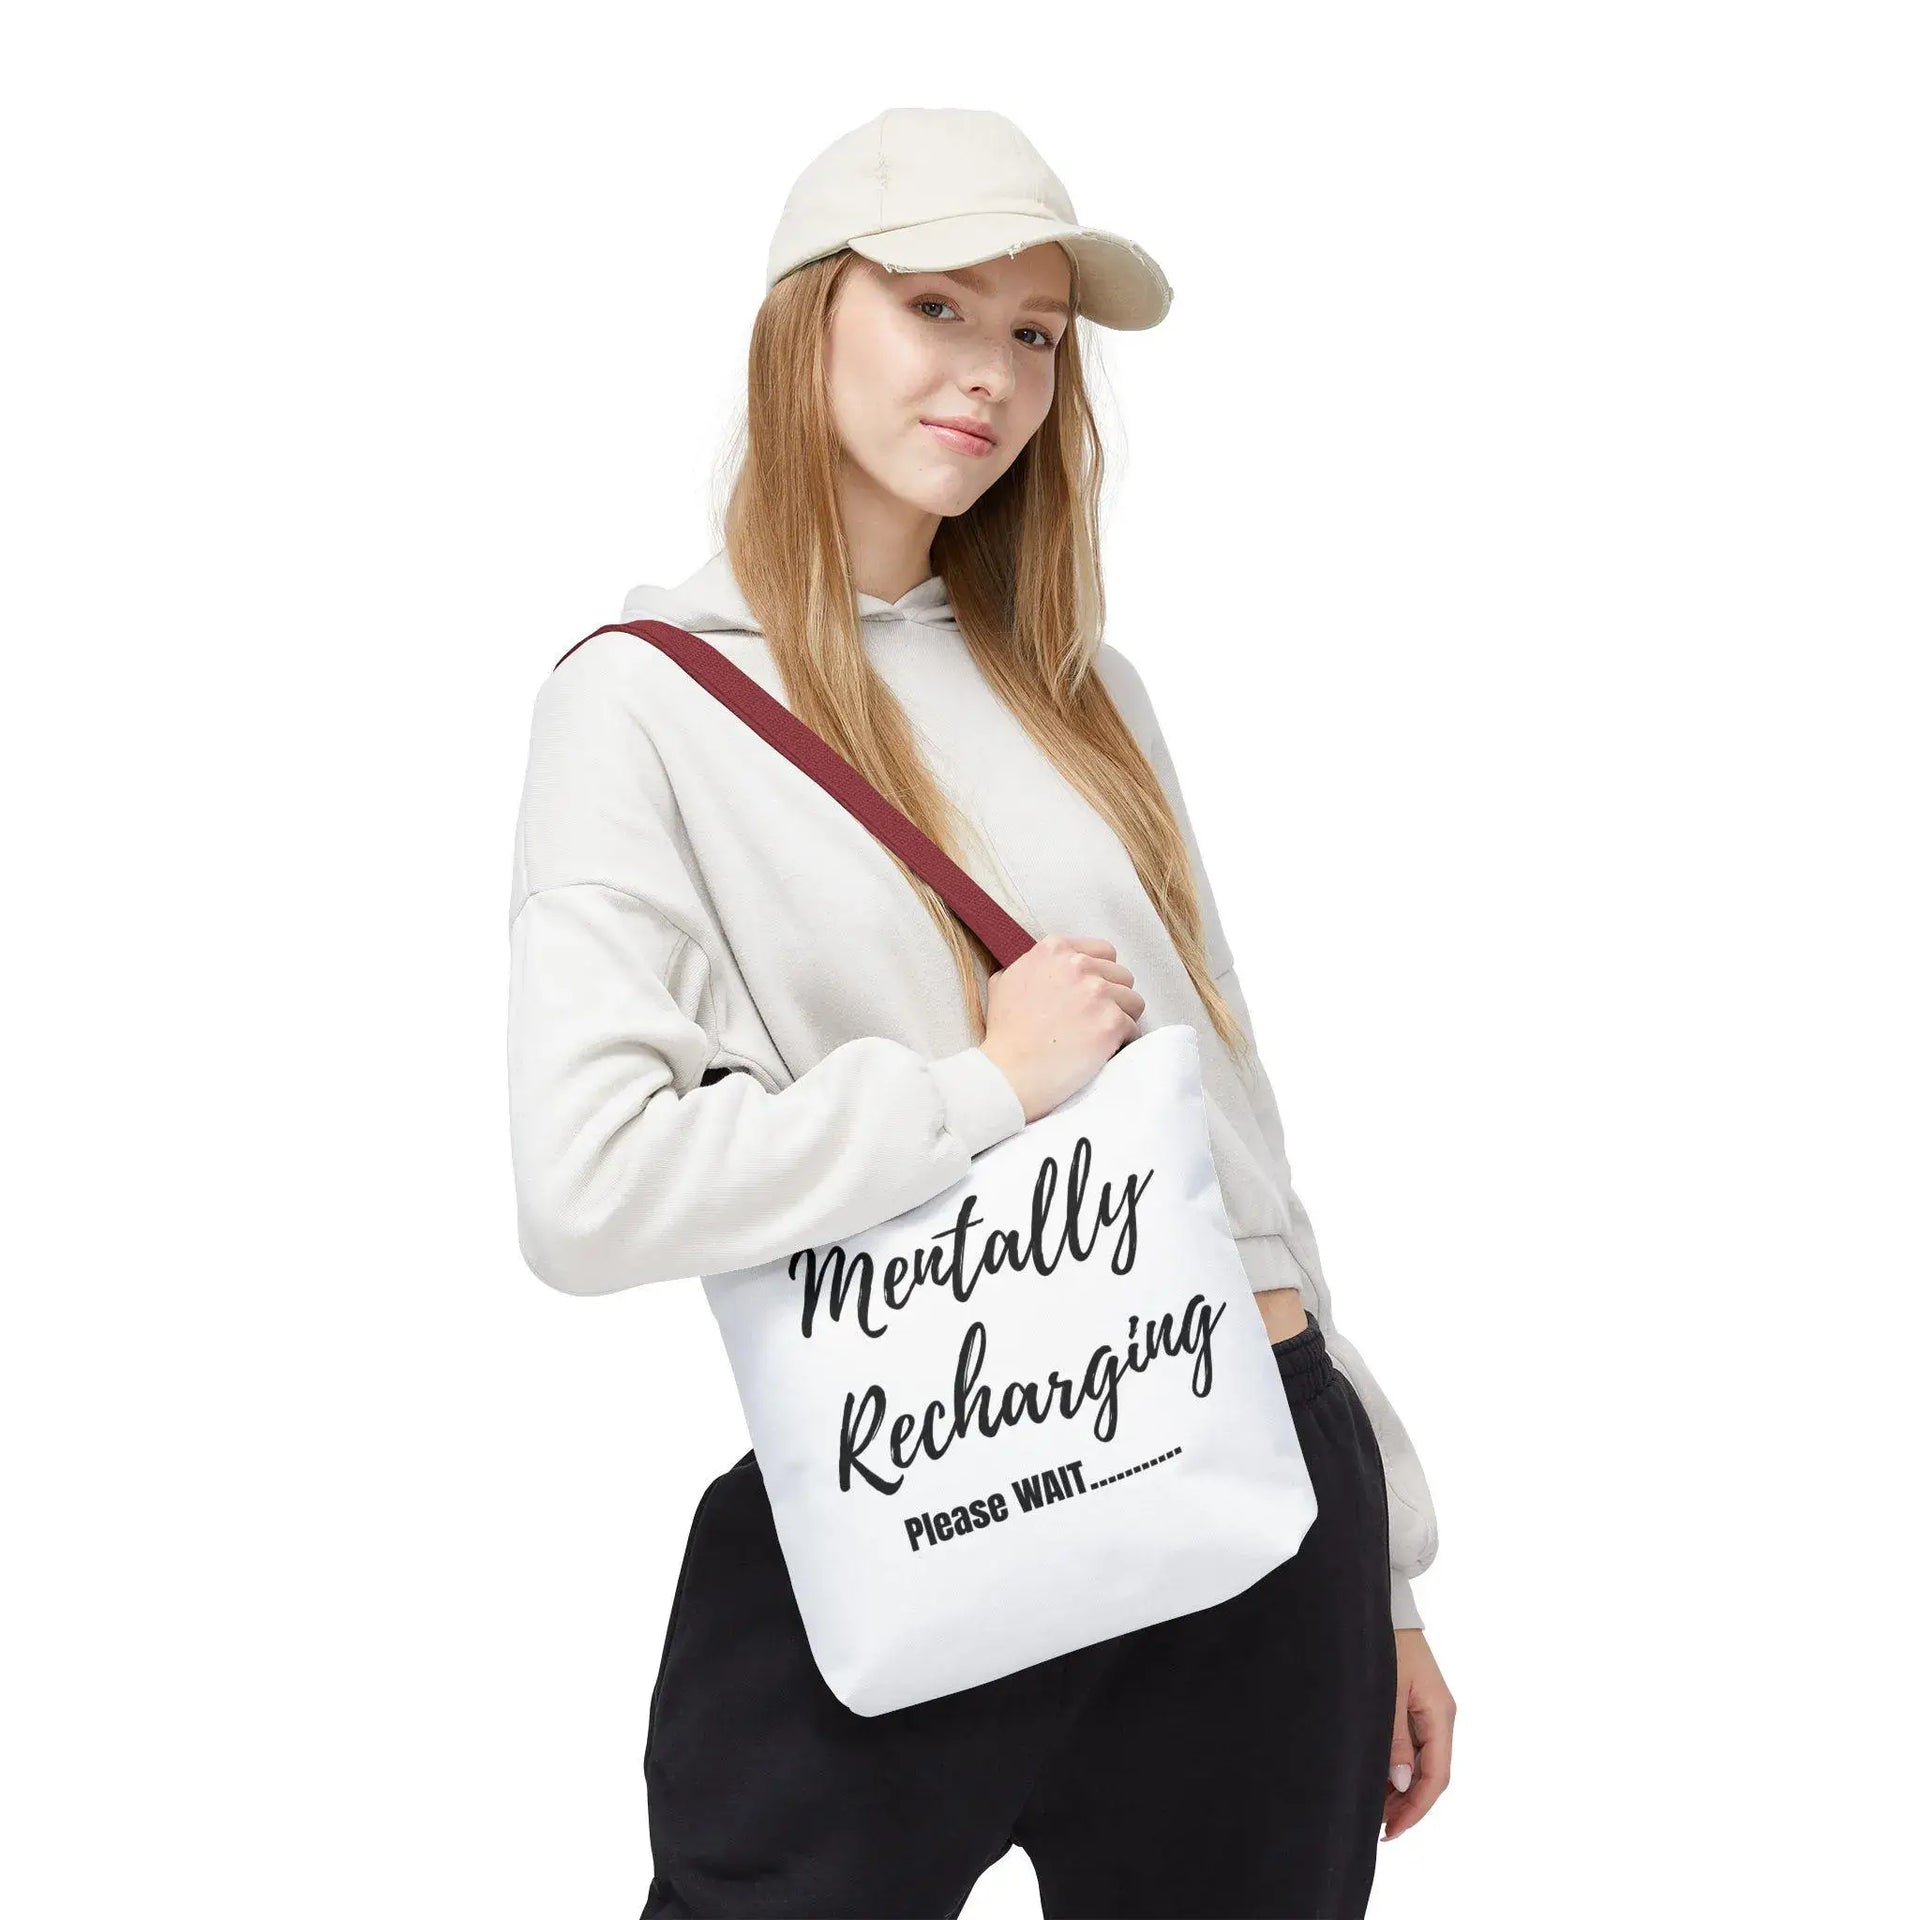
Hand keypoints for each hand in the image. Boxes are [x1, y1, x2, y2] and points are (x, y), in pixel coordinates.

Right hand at [979, 935, 1142, 1121]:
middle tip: (1094, 1019)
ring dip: (1121, 1018)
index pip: (1103, 952)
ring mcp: (1097, 993)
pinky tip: (1102, 1052)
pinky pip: (1133, 1028)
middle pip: (1122, 976)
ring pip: (1133, 1001)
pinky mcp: (1111, 1022)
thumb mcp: (1003, 982)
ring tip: (1100, 1036)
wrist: (1008, 1072)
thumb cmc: (1004, 1034)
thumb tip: (1043, 966)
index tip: (1091, 994)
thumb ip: (1030, 965)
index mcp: (1054, 950)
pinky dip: (1122, 1042)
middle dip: (1113, 997)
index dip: (1100, 975)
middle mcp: (1078, 965)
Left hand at [1383, 1629, 1454, 1839]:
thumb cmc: (1387, 1642)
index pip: (1436, 1776)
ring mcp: (1428, 1710)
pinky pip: (1411, 1745)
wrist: (1384, 1604)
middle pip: (1430, 1774)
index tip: (1393, 1830)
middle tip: (1380, 1827)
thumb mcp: (1388, 1691)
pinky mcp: (1414, 1703)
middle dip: (1407, 1804)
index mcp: (1440, 1714)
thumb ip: (1395, 1737)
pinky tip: (1378, 1777)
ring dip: (1401, 1788)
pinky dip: (1396, 1766)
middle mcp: (1439, 1716)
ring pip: (1420, 1762)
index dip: (1416, 1808)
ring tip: (1375, 1809)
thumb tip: (1402, 1782)